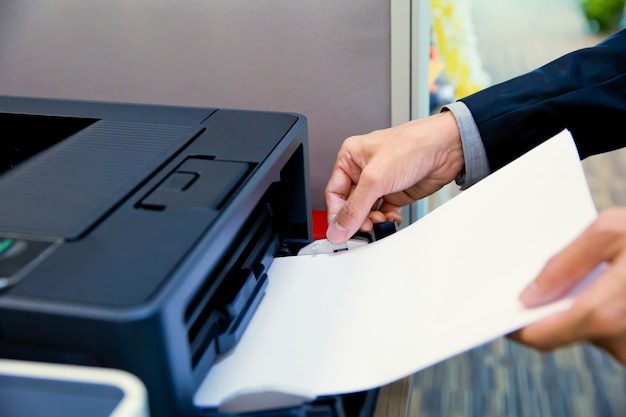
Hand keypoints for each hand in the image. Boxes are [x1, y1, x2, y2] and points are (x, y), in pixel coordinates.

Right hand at [324, 111, 463, 242]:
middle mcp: (363, 169)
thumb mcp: (376, 178)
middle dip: (357, 218)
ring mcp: (380, 182)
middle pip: (349, 204)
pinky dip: (385, 219)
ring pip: (366, 211)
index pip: (334, 192)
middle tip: (364, 227)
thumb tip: (339, 229)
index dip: (337, 214)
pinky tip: (390, 217)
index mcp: (350, 157)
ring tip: (379, 220)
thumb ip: (355, 207)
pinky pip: (382, 212)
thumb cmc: (413, 145)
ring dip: (371, 220)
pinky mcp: (395, 192)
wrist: (447, 148)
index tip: (341, 231)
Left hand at [511, 208, 625, 363]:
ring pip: (589, 334)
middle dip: (549, 311)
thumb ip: (564, 263)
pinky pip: (610, 332)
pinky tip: (601, 285)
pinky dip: (600, 312)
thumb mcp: (610, 231)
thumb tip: (529, 295)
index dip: (518, 327)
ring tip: (580, 275)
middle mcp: (624, 340)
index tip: (502, 314)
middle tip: (537, 284)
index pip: (543, 336)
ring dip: (578, 309)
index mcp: (607, 313)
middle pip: (564, 335)